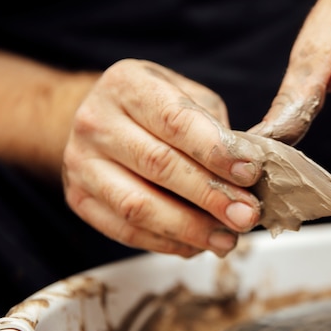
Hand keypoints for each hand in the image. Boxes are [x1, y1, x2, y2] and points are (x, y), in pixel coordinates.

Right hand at [63, 59, 263, 256]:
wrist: (101, 122)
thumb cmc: (156, 110)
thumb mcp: (188, 97)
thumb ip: (217, 129)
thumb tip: (250, 174)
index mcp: (128, 84)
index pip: (175, 120)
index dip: (215, 150)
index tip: (250, 173)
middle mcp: (97, 121)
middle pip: (159, 164)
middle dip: (210, 195)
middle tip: (247, 214)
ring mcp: (82, 163)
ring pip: (138, 205)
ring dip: (190, 228)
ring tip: (227, 239)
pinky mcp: (80, 199)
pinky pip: (125, 231)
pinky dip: (167, 243)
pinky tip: (197, 245)